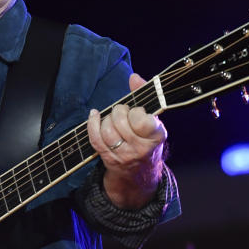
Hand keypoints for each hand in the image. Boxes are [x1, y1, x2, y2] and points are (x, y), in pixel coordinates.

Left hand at [86, 73, 167, 208]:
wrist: (141, 170)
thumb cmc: (146, 137)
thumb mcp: (152, 118)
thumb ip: (143, 95)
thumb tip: (133, 77)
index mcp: (156, 136)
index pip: (141, 120)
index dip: (135, 111)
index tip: (136, 111)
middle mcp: (141, 149)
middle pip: (120, 123)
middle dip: (118, 112)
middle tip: (122, 112)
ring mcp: (124, 156)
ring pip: (107, 132)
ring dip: (106, 119)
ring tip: (112, 118)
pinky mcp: (109, 159)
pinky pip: (95, 139)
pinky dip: (92, 124)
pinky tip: (94, 115)